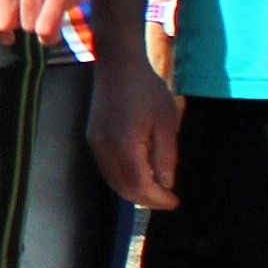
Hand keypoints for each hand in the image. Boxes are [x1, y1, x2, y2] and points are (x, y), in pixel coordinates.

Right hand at [92, 47, 181, 208]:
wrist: (118, 65)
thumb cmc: (147, 89)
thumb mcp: (167, 122)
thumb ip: (166, 156)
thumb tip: (166, 185)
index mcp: (125, 144)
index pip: (140, 186)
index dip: (158, 199)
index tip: (175, 202)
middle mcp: (104, 149)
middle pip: (123, 189)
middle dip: (147, 199)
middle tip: (168, 199)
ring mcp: (95, 145)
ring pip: (113, 182)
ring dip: (135, 191)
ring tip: (157, 189)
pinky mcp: (92, 139)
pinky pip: (107, 169)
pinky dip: (123, 179)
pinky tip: (140, 173)